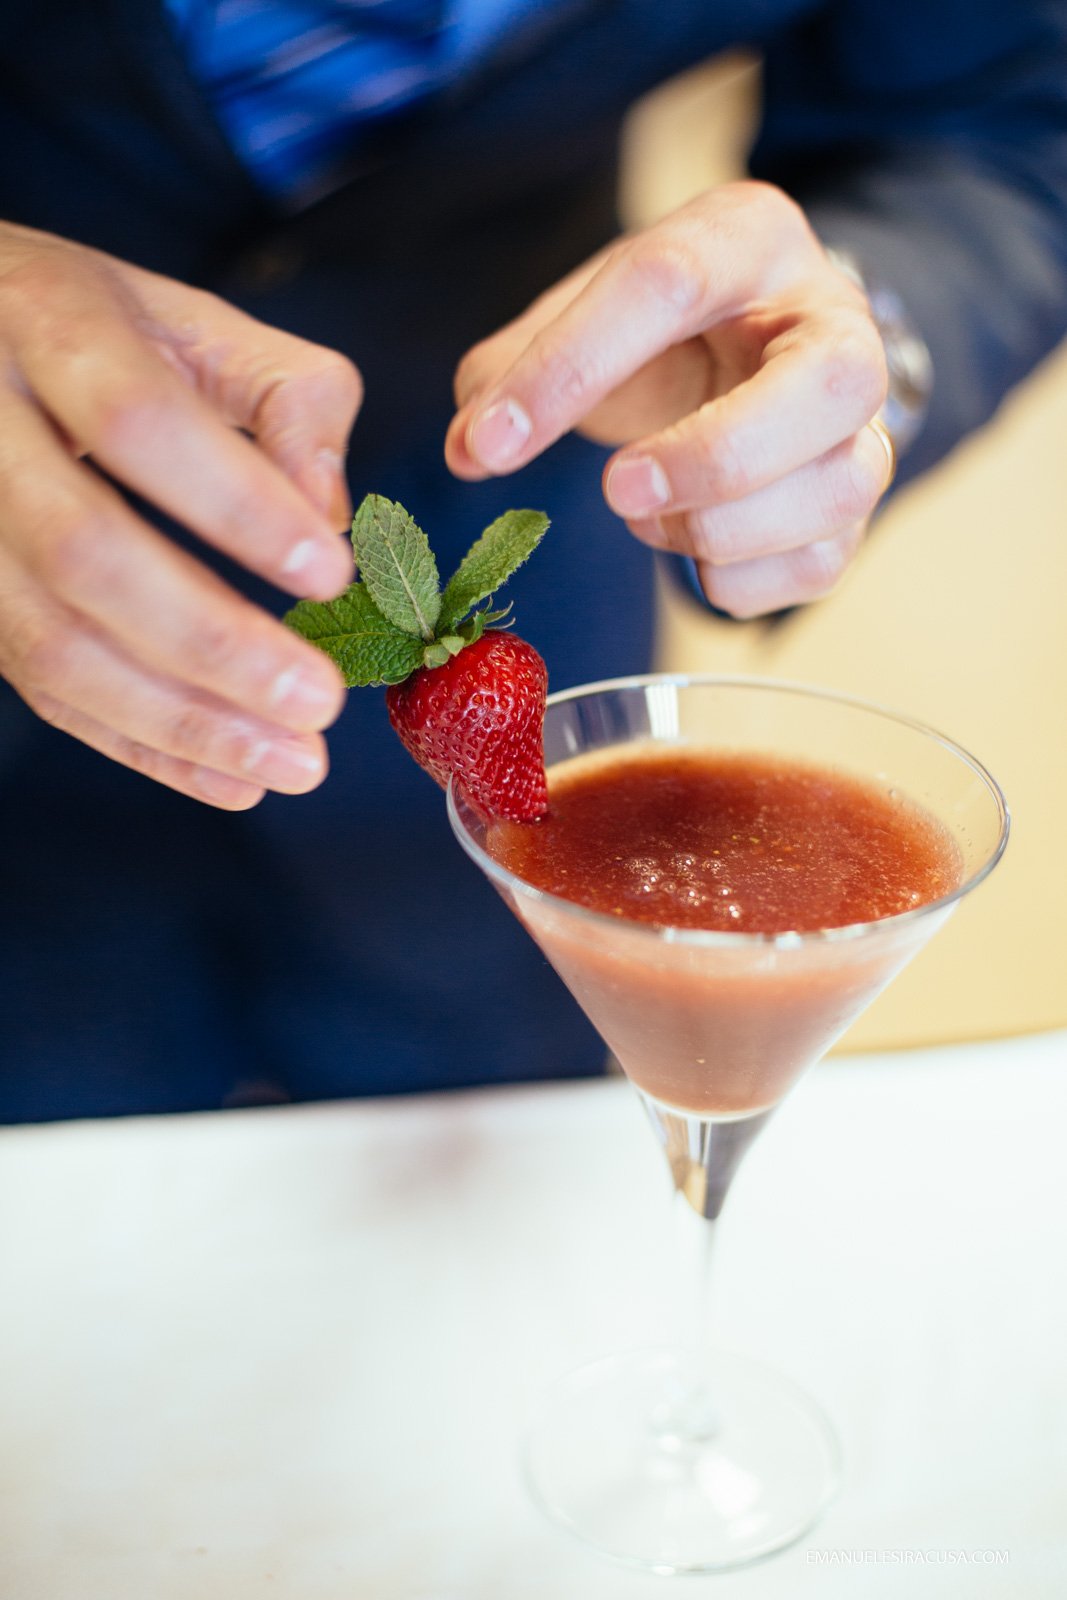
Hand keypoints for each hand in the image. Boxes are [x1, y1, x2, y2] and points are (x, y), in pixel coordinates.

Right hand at [0, 222, 360, 807]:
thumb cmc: (100, 335)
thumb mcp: (198, 325)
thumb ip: (290, 399)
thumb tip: (336, 515)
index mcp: (48, 325)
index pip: (136, 420)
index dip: (235, 504)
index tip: (332, 573)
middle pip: (83, 551)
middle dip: (213, 641)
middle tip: (320, 698)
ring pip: (50, 642)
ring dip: (182, 721)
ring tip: (293, 761)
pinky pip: (42, 688)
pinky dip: (142, 746)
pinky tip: (230, 781)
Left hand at [446, 182, 892, 616]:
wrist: (752, 351)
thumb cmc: (661, 331)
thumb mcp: (584, 313)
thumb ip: (514, 369)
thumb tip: (471, 445)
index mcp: (750, 239)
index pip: (670, 283)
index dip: (571, 369)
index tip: (491, 442)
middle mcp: (834, 323)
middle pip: (829, 382)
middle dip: (712, 455)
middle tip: (617, 492)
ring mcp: (863, 420)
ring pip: (840, 488)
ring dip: (720, 528)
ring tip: (647, 516)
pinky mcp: (856, 505)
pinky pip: (819, 564)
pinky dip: (736, 579)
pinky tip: (688, 550)